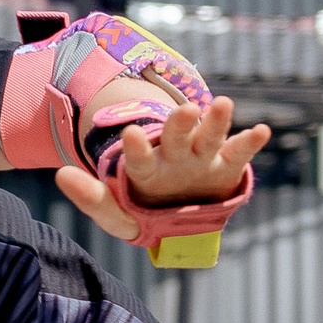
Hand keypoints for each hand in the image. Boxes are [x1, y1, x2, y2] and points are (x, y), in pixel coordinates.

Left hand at [56, 92, 268, 242]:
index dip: (135, 147)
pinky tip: (261, 130)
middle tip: (185, 109)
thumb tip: (60, 174)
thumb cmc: (144, 212)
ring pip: (208, 136)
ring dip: (216, 121)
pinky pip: (239, 152)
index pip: (138, 156)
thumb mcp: (117, 214)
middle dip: (179, 123)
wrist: (177, 219)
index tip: (129, 133)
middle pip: (175, 136)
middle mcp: (174, 156)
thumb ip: (92, 198)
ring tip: (223, 104)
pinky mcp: (226, 166)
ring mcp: (201, 158)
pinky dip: (250, 141)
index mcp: (146, 168)